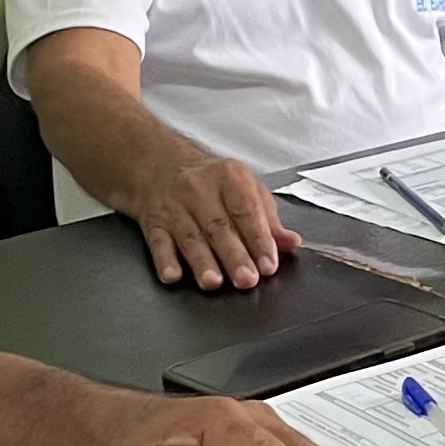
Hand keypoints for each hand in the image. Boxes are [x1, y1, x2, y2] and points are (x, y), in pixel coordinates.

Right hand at [136, 154, 297, 290]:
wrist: (160, 163)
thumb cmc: (211, 180)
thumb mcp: (245, 188)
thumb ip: (268, 218)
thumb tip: (290, 242)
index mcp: (230, 177)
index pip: (246, 211)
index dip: (259, 240)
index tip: (268, 264)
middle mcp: (200, 190)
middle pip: (219, 227)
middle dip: (234, 256)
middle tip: (247, 279)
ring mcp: (175, 206)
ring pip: (190, 237)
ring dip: (202, 262)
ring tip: (213, 282)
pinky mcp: (153, 222)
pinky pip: (158, 242)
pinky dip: (165, 261)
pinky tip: (173, 275)